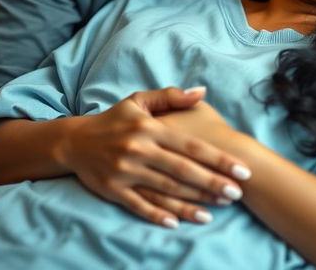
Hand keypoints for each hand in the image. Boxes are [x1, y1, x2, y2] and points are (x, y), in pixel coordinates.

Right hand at [58, 87, 250, 227]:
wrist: (74, 140)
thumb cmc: (115, 119)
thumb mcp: (140, 100)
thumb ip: (172, 96)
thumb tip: (202, 91)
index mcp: (151, 129)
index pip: (192, 146)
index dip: (218, 159)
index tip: (241, 169)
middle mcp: (140, 151)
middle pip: (183, 171)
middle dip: (212, 183)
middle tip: (237, 193)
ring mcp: (126, 173)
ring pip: (165, 190)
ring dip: (192, 202)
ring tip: (217, 209)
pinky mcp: (113, 191)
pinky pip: (139, 206)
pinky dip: (157, 215)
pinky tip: (177, 222)